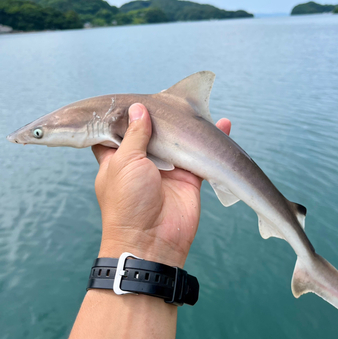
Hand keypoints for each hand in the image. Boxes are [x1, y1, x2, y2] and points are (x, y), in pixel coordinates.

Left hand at [92, 103, 230, 267]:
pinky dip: (212, 140)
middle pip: (149, 132)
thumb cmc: (128, 203)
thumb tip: (139, 109)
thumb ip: (135, 134)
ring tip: (195, 106)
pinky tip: (222, 123)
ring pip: (176, 141)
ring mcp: (166, 169)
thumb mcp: (125, 162)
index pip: (114, 132)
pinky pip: (200, 154)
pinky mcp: (188, 177)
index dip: (119, 116)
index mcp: (117, 158)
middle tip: (167, 97)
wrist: (153, 241)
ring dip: (185, 126)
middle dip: (158, 117)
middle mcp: (140, 162)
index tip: (129, 99)